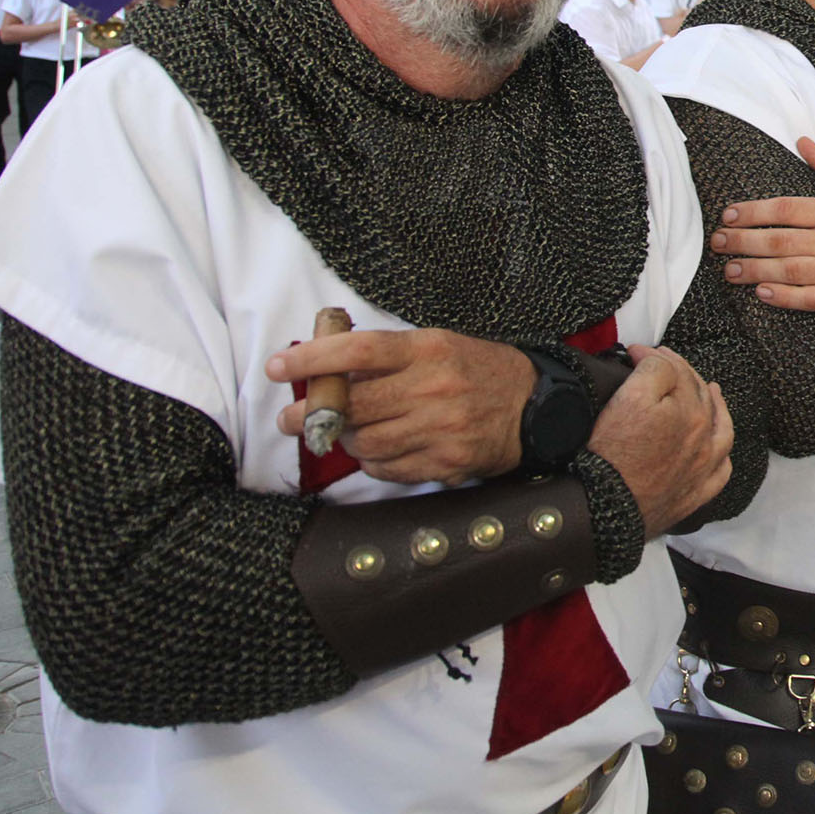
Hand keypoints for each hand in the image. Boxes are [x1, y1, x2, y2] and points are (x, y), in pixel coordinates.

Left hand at [270, 328, 536, 485]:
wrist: (536, 405)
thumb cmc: (478, 370)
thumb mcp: (438, 345)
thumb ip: (388, 356)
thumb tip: (327, 367)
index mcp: (430, 350)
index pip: (360, 351)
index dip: (313, 358)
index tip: (279, 367)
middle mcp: (435, 389)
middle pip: (354, 405)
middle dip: (311, 414)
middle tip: (291, 418)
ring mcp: (442, 429)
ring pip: (365, 442)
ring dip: (343, 439)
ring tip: (342, 433)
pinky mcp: (446, 463)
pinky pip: (388, 468)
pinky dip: (373, 460)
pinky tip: (378, 449)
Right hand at [589, 344, 732, 536]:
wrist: (607, 507)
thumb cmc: (615, 452)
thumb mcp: (630, 397)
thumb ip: (653, 370)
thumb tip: (656, 357)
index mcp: (693, 412)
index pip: (678, 371)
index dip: (655, 356)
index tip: (636, 352)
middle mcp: (706, 439)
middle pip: (700, 396)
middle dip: (683, 374)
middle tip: (663, 363)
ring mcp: (704, 468)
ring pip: (722, 430)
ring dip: (717, 407)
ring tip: (711, 391)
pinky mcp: (695, 494)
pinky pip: (721, 472)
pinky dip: (722, 455)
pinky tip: (716, 448)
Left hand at [710, 137, 814, 311]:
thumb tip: (801, 139)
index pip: (787, 209)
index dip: (754, 212)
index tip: (728, 215)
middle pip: (783, 241)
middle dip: (744, 242)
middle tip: (718, 243)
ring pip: (792, 270)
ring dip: (756, 271)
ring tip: (729, 270)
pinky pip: (812, 298)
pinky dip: (785, 298)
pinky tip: (761, 293)